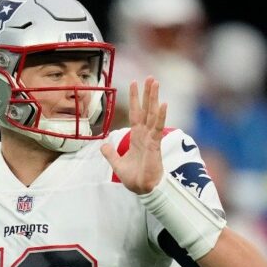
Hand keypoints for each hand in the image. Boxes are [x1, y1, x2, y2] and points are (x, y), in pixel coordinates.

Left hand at [101, 77, 167, 194]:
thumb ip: (110, 153)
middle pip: (146, 109)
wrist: (142, 189)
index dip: (135, 99)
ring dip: (154, 98)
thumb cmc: (134, 178)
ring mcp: (151, 138)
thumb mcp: (117, 164)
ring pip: (152, 114)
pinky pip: (157, 128)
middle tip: (150, 77)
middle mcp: (145, 134)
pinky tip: (163, 104)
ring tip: (155, 83)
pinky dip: (160, 116)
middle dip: (147, 93)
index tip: (134, 83)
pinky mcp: (155, 145)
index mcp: (137, 137)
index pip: (136, 113)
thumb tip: (103, 145)